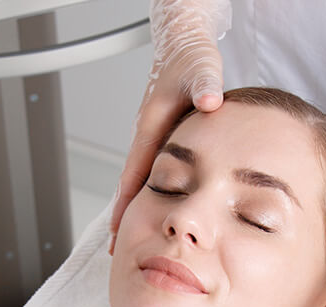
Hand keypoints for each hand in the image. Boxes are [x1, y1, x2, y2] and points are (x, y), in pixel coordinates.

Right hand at [109, 0, 230, 254]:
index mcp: (151, 126)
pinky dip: (145, 195)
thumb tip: (210, 101)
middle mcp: (146, 135)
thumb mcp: (201, 68)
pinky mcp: (160, 139)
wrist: (184, 41)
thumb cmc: (191, 56)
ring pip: (139, 181)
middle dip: (122, 216)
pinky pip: (150, 173)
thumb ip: (205, 84)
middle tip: (116, 248)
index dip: (125, 205)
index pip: (133, 174)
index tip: (117, 231)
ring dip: (132, 209)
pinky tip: (149, 211)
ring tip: (127, 237)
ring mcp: (151, 138)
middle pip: (129, 185)